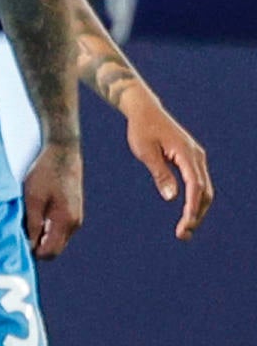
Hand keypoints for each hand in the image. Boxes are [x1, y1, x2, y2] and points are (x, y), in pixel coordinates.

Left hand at [22, 138, 84, 259]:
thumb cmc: (45, 173)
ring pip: (57, 240)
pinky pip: (59, 230)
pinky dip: (46, 230)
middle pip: (54, 249)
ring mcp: (76, 218)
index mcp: (65, 221)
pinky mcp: (73, 212)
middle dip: (36, 247)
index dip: (32, 253)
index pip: (50, 252)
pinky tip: (33, 218)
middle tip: (17, 236)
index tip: (15, 245)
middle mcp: (75, 223)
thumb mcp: (32, 199)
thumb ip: (32, 224)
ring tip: (24, 225)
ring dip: (41, 238)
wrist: (63, 153)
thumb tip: (28, 246)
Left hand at [118, 86, 212, 240]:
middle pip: (205, 191)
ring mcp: (196, 157)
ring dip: (198, 209)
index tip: (186, 224)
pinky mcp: (191, 159)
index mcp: (187, 153)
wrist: (145, 110)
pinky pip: (198, 183)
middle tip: (183, 234)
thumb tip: (171, 197)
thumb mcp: (145, 152)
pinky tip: (187, 213)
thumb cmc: (141, 129)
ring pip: (204, 189)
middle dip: (197, 214)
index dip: (193, 207)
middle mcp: (197, 156)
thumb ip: (160, 174)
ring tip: (184, 229)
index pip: (196, 186)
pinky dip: (196, 200)